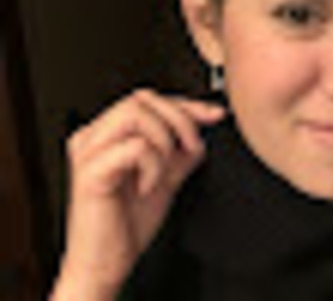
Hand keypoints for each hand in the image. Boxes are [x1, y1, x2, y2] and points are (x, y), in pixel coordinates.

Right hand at [51, 89, 225, 298]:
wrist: (107, 264)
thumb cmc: (127, 223)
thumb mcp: (166, 174)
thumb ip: (182, 146)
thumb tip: (207, 118)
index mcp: (106, 133)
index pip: (149, 100)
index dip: (187, 104)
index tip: (215, 114)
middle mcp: (93, 136)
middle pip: (142, 98)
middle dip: (179, 119)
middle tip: (191, 148)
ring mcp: (88, 152)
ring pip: (136, 113)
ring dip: (164, 140)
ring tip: (164, 169)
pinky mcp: (90, 172)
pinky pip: (135, 147)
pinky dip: (153, 165)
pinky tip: (147, 187)